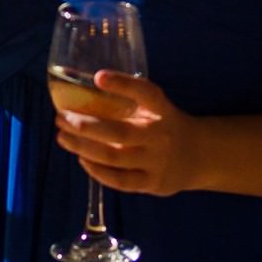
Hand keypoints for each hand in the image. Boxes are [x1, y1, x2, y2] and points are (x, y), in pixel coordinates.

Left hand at [54, 70, 201, 196]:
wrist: (200, 155)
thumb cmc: (164, 125)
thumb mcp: (154, 106)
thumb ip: (128, 100)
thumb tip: (81, 88)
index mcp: (161, 109)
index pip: (145, 93)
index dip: (122, 84)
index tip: (98, 77)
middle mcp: (160, 135)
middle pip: (119, 131)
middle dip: (84, 125)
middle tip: (61, 117)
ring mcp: (157, 161)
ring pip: (114, 156)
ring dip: (83, 147)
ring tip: (62, 137)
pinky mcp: (153, 183)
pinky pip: (120, 180)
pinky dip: (97, 171)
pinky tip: (81, 158)